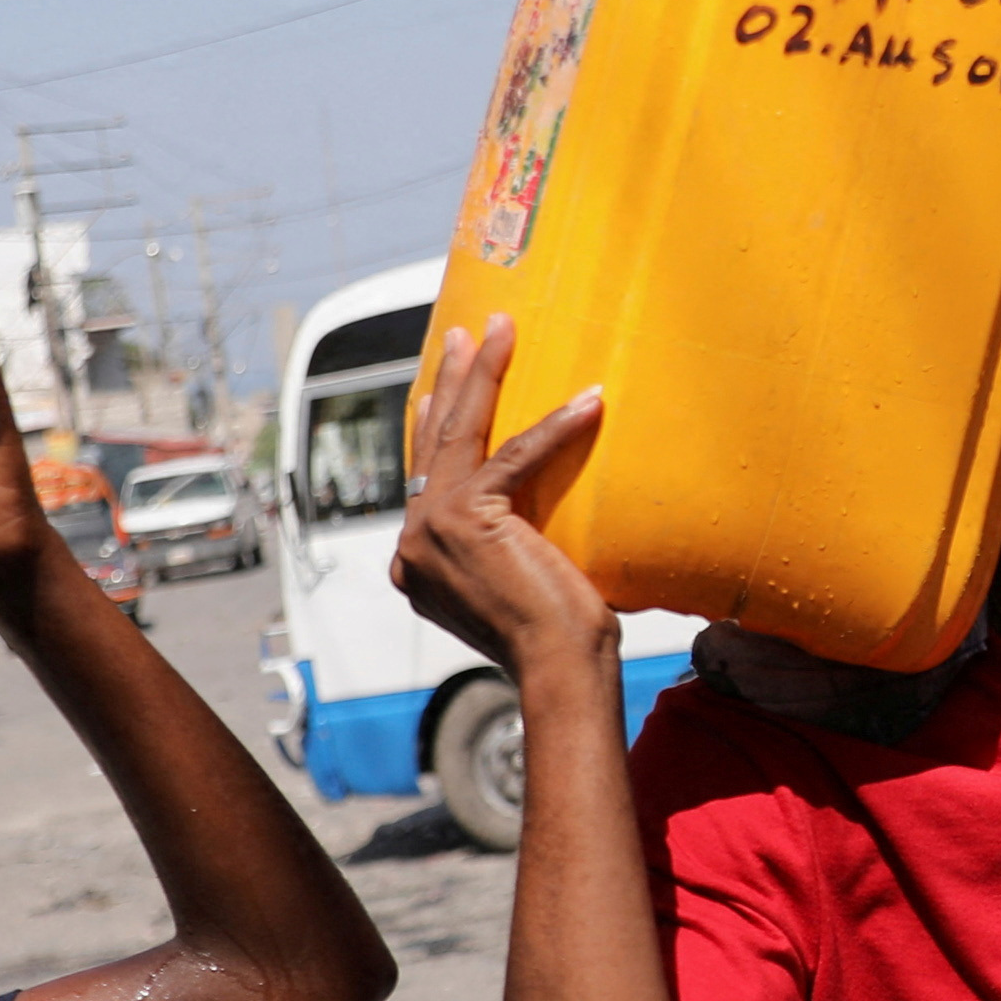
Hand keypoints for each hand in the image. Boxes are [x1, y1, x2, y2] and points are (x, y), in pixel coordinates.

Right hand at [391, 316, 611, 674]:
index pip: (426, 479)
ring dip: (482, 375)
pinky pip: (514, 457)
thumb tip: (532, 518)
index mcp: (418, 564)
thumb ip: (505, 548)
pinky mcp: (467, 521)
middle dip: (452, 383)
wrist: (559, 669)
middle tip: (464, 335)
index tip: (440, 389)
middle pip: (434, 445)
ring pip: (458, 435)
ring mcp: (431, 532)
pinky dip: (554, 427)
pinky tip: (587, 402)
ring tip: (500, 330)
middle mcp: (413, 546)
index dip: (435, 427)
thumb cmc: (560, 639)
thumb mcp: (519, 582)